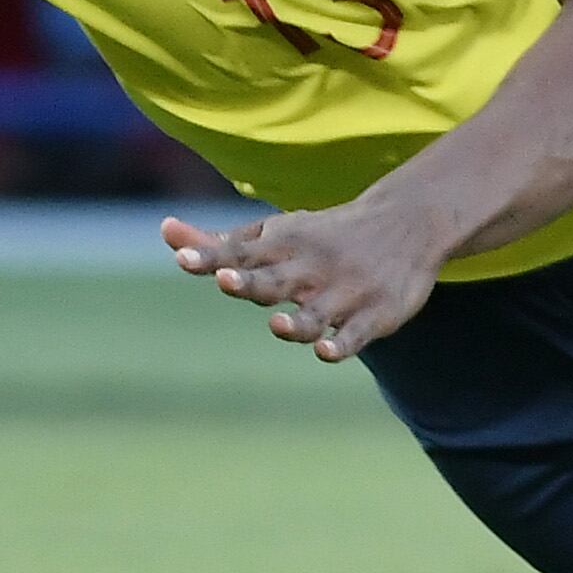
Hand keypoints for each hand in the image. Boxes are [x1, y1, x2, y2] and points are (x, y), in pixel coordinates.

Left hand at [164, 209, 439, 361]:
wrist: (407, 223)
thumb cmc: (325, 235)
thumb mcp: (277, 233)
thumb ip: (222, 242)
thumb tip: (165, 230)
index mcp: (284, 247)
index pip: (239, 254)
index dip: (210, 257)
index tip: (182, 258)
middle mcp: (310, 269)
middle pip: (273, 281)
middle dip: (249, 283)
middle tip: (225, 280)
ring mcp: (342, 294)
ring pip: (314, 314)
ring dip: (295, 321)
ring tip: (277, 324)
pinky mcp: (373, 316)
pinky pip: (354, 335)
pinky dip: (340, 342)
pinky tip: (324, 350)